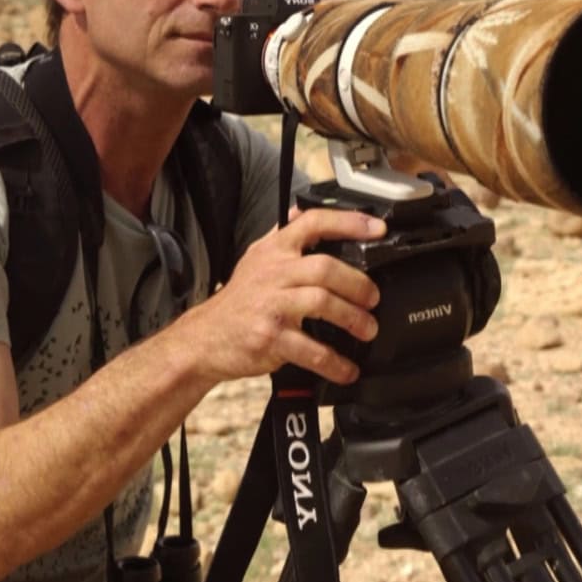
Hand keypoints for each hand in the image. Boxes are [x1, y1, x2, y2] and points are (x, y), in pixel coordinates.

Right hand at [182, 208, 383, 385]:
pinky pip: (310, 350)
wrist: (205, 338)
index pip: (312, 223)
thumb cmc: (238, 300)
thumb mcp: (255, 259)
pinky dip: (334, 362)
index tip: (377, 229)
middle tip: (374, 298)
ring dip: (352, 318)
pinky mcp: (270, 338)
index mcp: (274, 251)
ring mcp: (271, 306)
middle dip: (357, 283)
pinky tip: (347, 368)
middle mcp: (273, 274)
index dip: (347, 223)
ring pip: (321, 303)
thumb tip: (303, 212)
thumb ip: (282, 237)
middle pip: (324, 268)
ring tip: (368, 330)